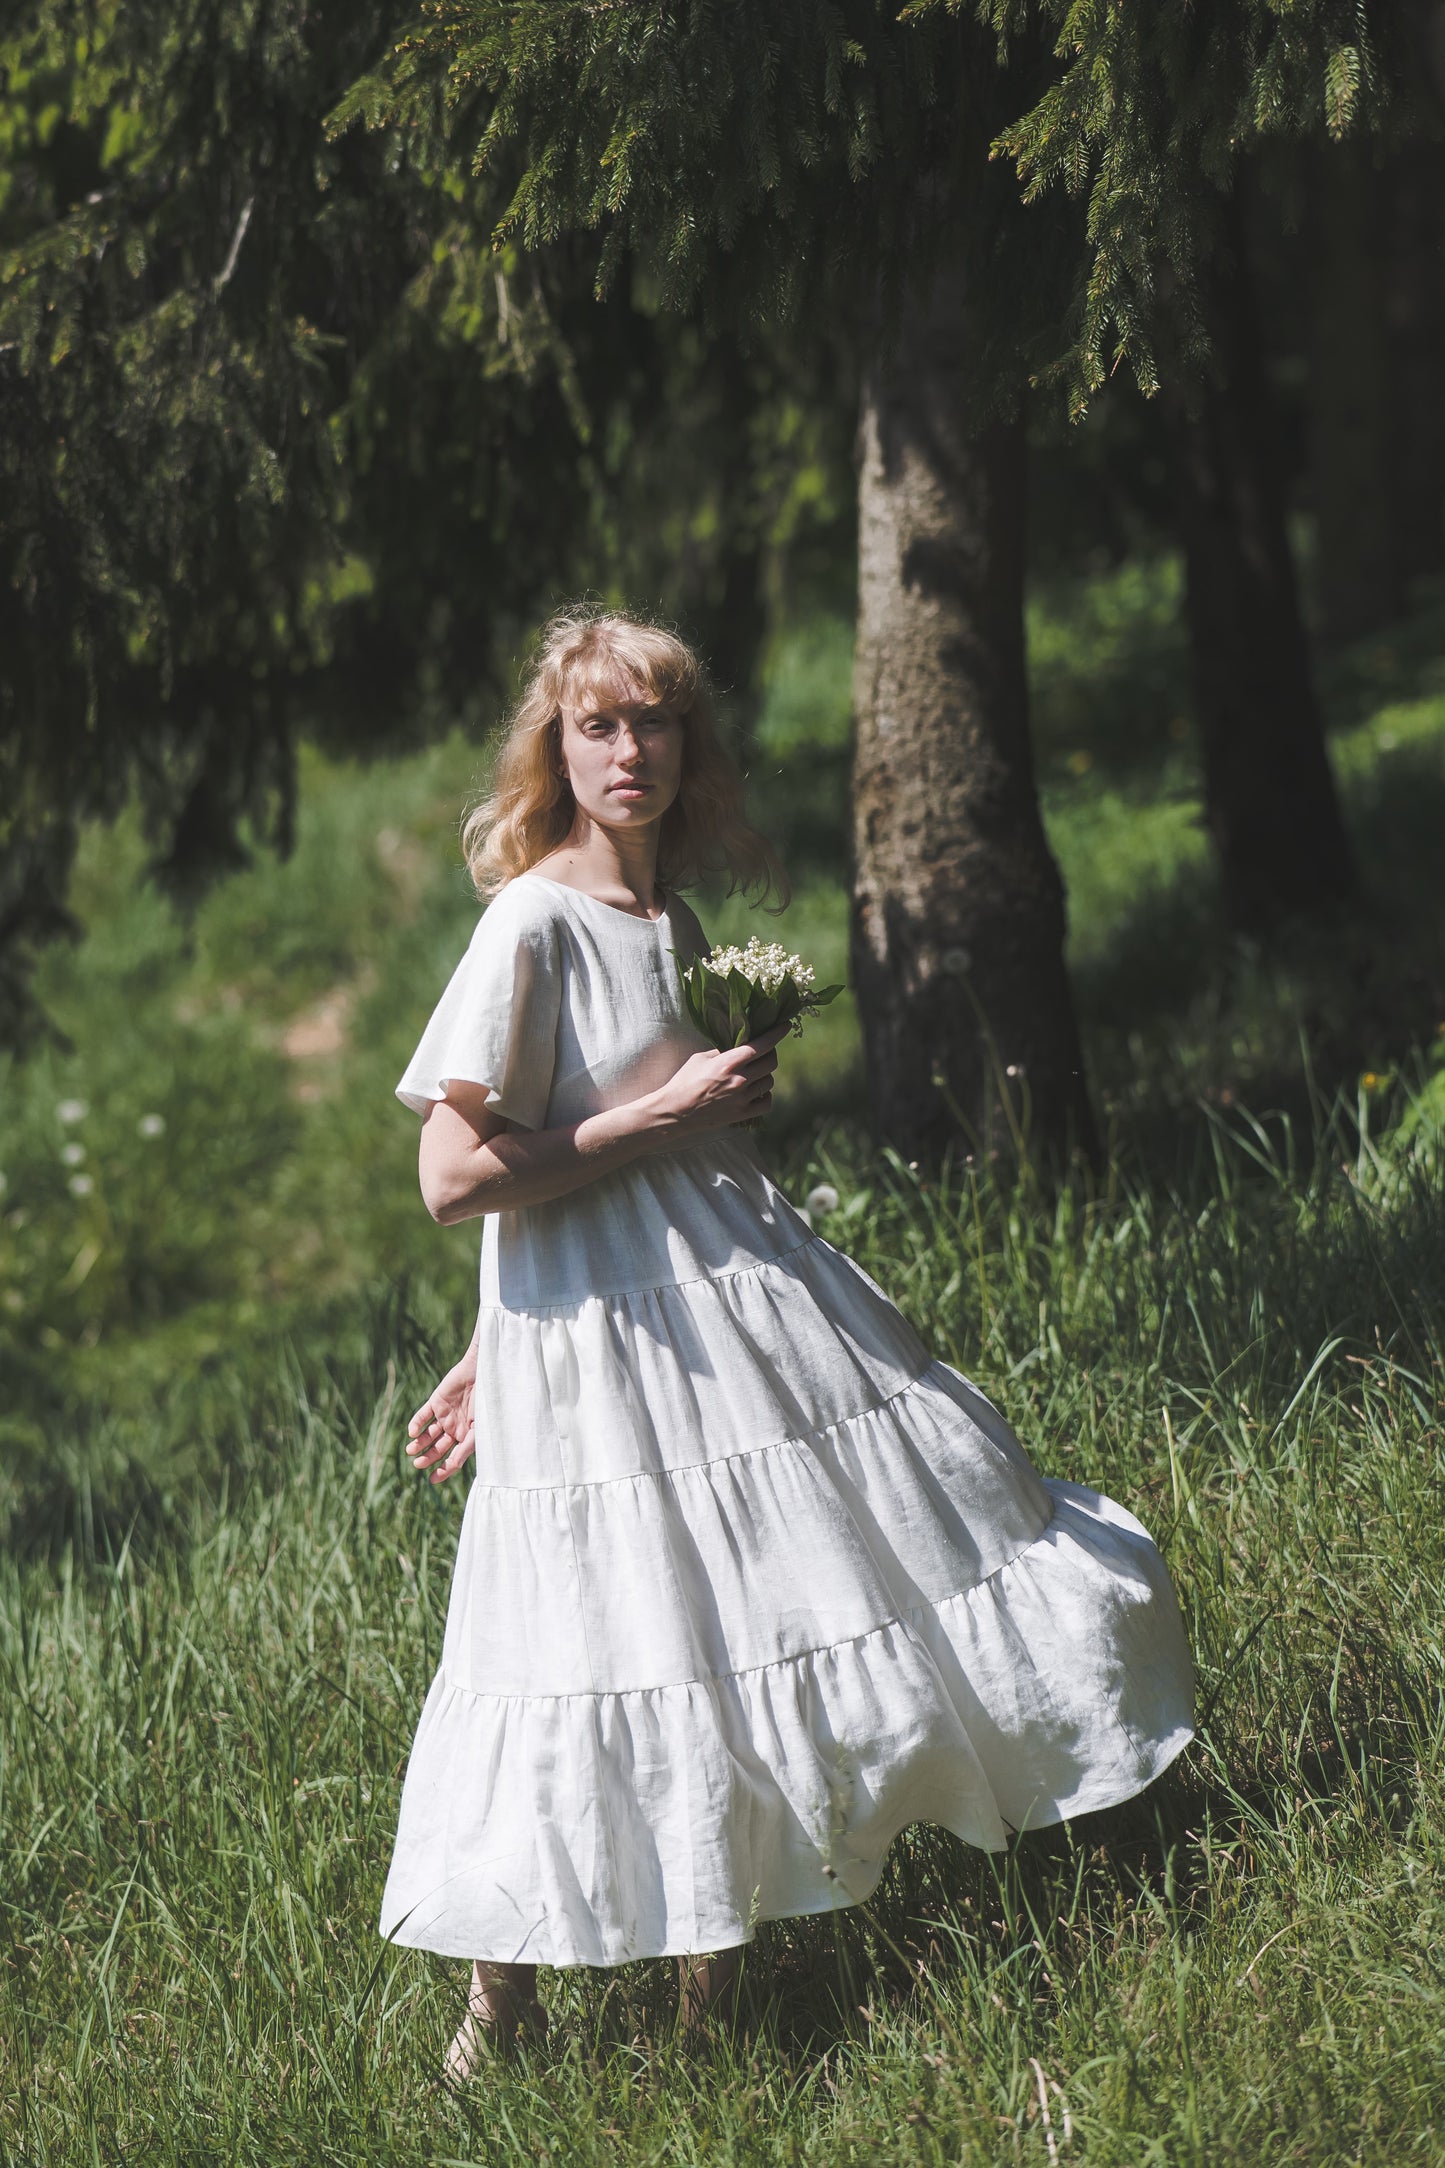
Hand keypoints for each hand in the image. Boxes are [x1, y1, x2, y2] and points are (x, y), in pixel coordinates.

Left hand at [406, 1352, 476, 1483]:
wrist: (485, 1372)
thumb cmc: (488, 1401)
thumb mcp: (480, 1428)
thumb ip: (467, 1447)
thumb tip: (453, 1466)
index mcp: (469, 1437)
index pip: (454, 1458)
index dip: (443, 1470)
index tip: (431, 1480)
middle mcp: (456, 1428)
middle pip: (438, 1448)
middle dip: (427, 1458)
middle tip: (417, 1464)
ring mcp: (446, 1415)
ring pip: (428, 1434)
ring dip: (419, 1443)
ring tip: (410, 1451)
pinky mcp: (437, 1402)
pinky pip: (423, 1415)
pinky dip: (416, 1424)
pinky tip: (412, 1433)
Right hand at [650, 1019, 787, 1135]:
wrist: (675, 1112)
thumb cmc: (684, 1081)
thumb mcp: (701, 1058)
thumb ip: (723, 1052)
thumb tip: (739, 1045)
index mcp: (729, 1062)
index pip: (762, 1045)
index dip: (777, 1033)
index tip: (784, 1025)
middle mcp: (740, 1080)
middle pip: (771, 1062)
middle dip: (770, 1054)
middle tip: (764, 1052)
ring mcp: (743, 1098)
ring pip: (769, 1082)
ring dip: (765, 1075)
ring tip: (754, 1074)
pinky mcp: (742, 1114)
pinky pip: (767, 1103)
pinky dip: (765, 1096)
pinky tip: (756, 1092)